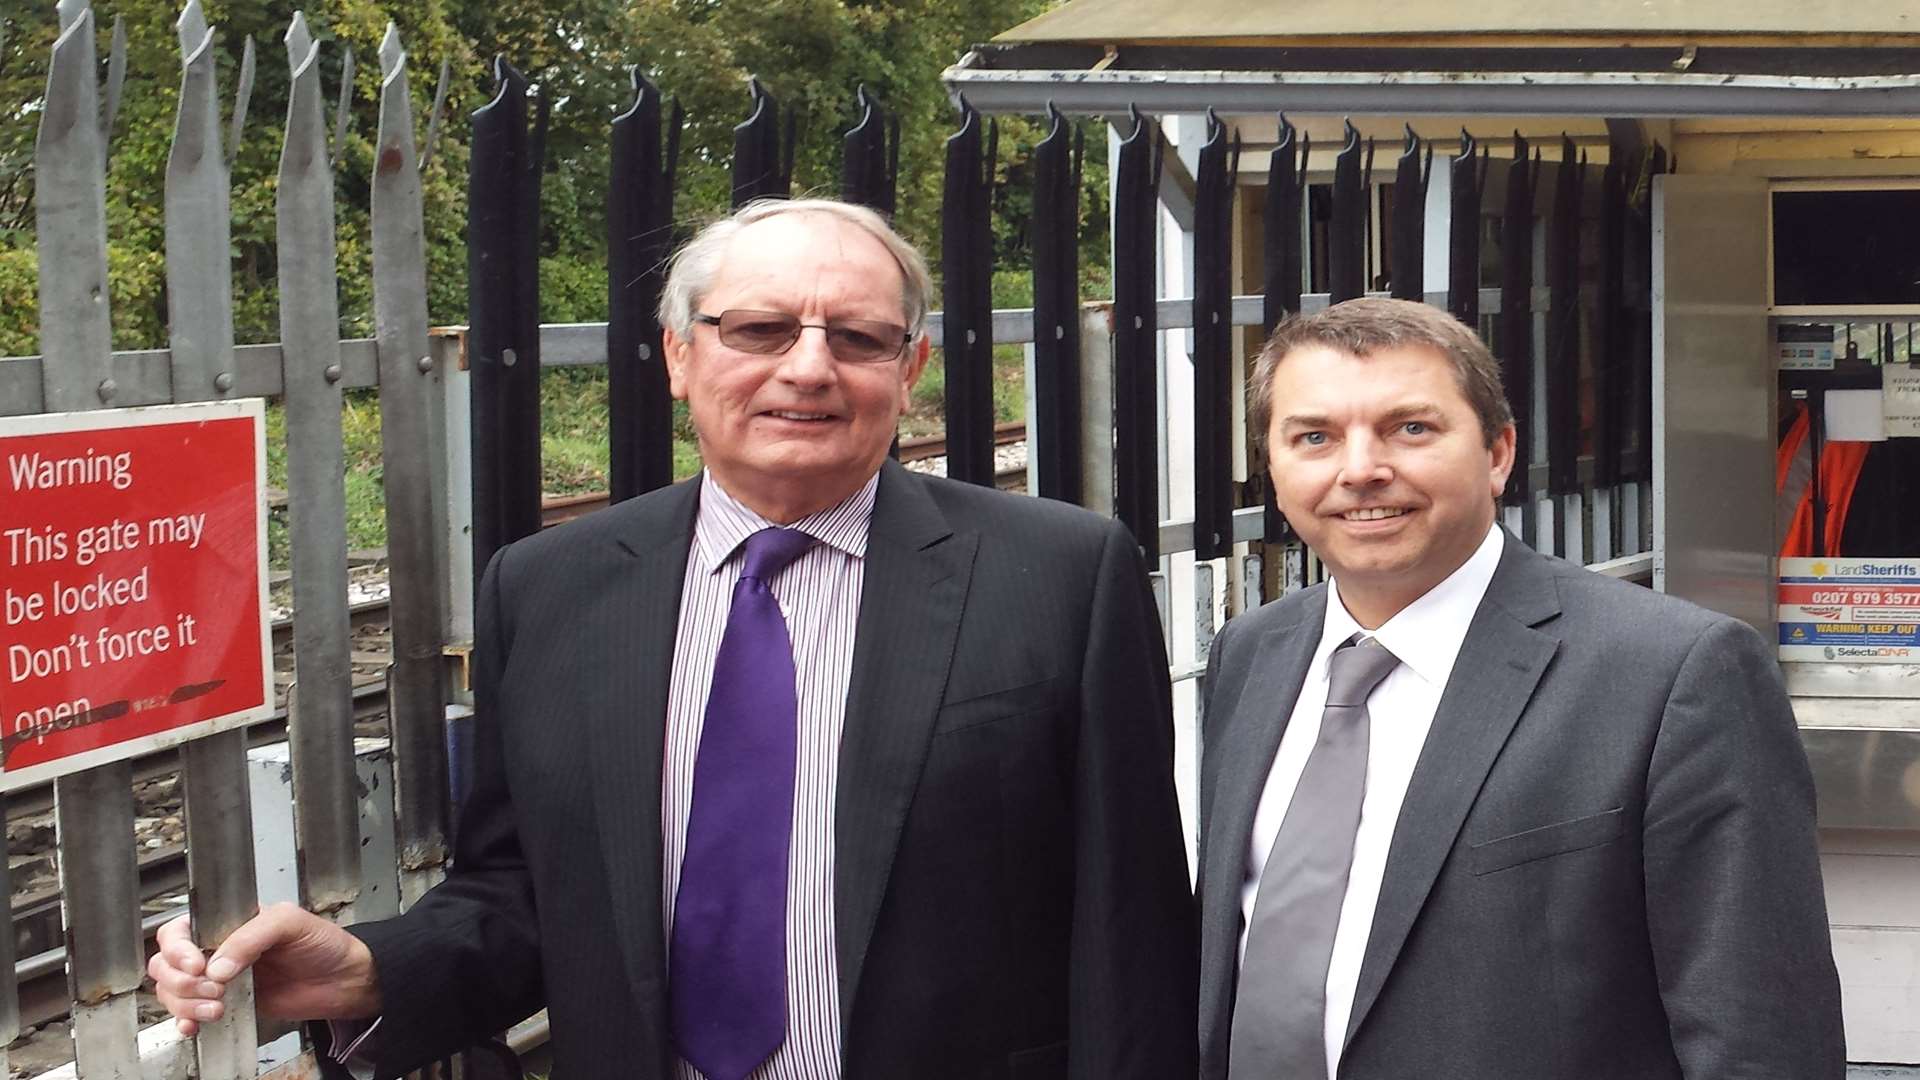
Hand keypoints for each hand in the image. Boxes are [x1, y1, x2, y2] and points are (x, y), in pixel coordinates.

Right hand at [148, 902, 382, 1036]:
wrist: (345, 981)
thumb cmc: (324, 944)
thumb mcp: (290, 923)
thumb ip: (252, 936)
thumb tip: (218, 964)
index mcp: (227, 922)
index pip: (179, 930)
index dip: (177, 948)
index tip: (197, 964)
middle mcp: (218, 949)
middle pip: (166, 964)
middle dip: (180, 980)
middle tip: (211, 989)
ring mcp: (220, 981)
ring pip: (174, 992)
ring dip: (185, 1004)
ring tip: (216, 1008)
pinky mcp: (228, 1006)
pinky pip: (190, 1015)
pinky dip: (185, 1022)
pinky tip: (194, 1026)